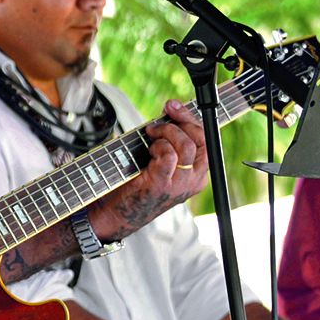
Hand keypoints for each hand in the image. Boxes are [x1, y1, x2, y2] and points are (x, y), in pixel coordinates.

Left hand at [90, 99, 208, 240]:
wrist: (113, 213)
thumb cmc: (134, 183)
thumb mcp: (159, 160)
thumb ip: (170, 141)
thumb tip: (171, 112)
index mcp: (196, 175)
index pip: (206, 140)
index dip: (190, 118)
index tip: (173, 106)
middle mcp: (193, 181)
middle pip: (200, 139)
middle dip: (180, 120)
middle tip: (160, 118)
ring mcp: (179, 185)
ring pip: (186, 145)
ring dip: (166, 132)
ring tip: (150, 135)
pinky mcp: (161, 184)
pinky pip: (168, 155)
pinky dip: (157, 145)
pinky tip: (148, 149)